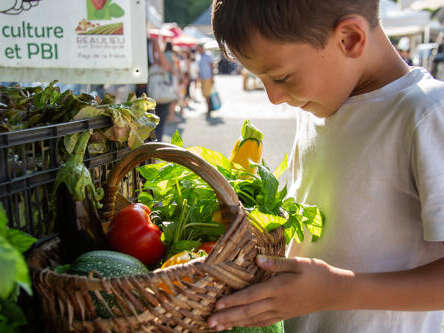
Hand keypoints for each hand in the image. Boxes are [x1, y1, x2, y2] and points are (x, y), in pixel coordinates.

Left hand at [207, 255, 351, 330]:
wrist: (335, 291)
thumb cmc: (317, 274)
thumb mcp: (299, 263)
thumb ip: (277, 262)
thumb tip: (257, 260)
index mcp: (278, 288)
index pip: (250, 296)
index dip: (232, 301)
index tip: (216, 305)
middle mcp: (276, 302)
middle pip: (247, 311)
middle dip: (227, 317)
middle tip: (209, 322)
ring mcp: (280, 311)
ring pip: (253, 319)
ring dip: (234, 322)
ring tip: (218, 327)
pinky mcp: (284, 314)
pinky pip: (263, 322)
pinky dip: (249, 324)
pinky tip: (240, 325)